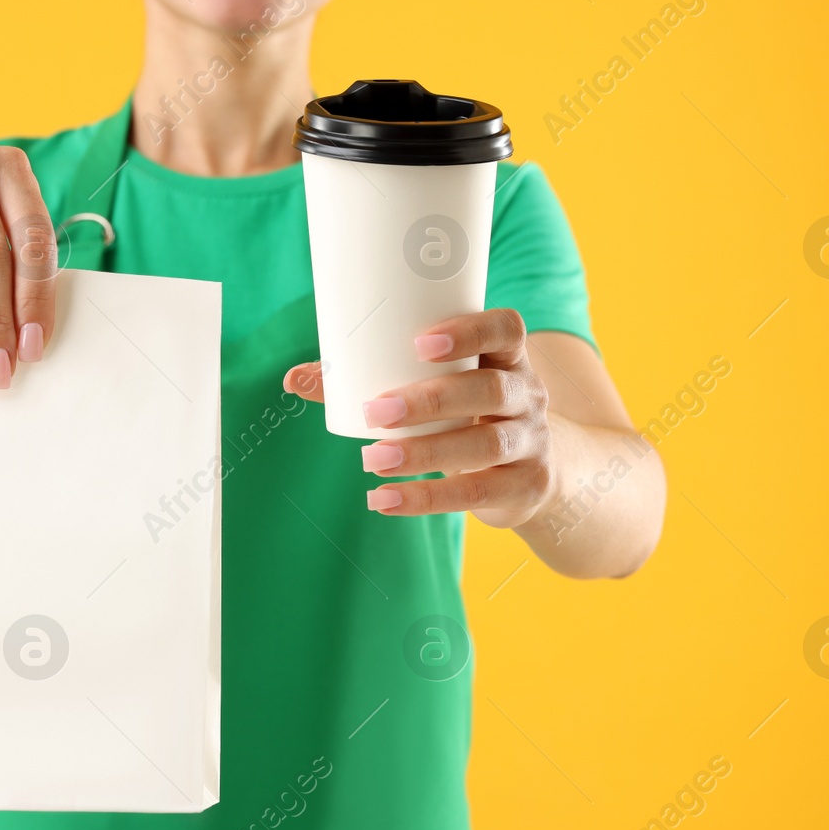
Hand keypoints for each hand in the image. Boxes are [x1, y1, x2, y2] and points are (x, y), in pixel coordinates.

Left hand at [283, 309, 555, 522]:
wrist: (535, 473)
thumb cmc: (467, 416)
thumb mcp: (437, 391)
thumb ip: (371, 380)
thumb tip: (293, 380)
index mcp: (508, 358)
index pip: (506, 330)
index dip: (469, 331)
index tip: (419, 342)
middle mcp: (529, 395)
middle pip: (489, 390)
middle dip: (430, 400)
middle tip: (375, 411)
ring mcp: (532, 442)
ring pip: (484, 444)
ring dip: (424, 452)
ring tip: (372, 460)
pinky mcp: (526, 486)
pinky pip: (476, 492)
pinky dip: (425, 498)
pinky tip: (384, 499)